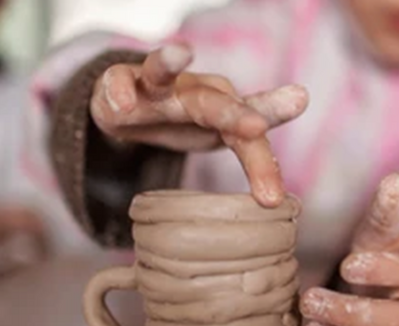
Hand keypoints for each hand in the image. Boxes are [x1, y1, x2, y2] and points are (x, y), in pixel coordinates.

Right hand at [91, 43, 308, 206]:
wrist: (135, 104)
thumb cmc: (189, 121)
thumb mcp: (225, 137)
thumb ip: (257, 156)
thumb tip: (279, 198)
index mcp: (227, 109)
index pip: (249, 140)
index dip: (263, 165)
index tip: (275, 191)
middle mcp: (197, 91)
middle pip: (217, 105)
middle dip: (235, 116)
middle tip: (257, 126)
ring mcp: (158, 85)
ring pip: (163, 73)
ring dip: (171, 62)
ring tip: (181, 52)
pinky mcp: (122, 80)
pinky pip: (119, 79)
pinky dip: (119, 89)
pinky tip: (121, 102)